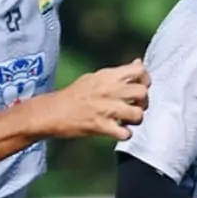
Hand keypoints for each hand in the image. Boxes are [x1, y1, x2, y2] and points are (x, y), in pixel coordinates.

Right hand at [35, 59, 150, 140]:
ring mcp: (106, 108)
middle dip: (144, 102)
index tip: (141, 86)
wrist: (51, 112)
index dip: (145, 79)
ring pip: (138, 114)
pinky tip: (118, 131)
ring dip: (136, 120)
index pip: (139, 70)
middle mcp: (109, 90)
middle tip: (135, 107)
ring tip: (127, 121)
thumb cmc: (74, 95)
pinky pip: (125, 133)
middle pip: (143, 92)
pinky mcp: (101, 126)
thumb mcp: (95, 77)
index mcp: (108, 76)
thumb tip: (138, 62)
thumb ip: (118, 72)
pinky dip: (125, 135)